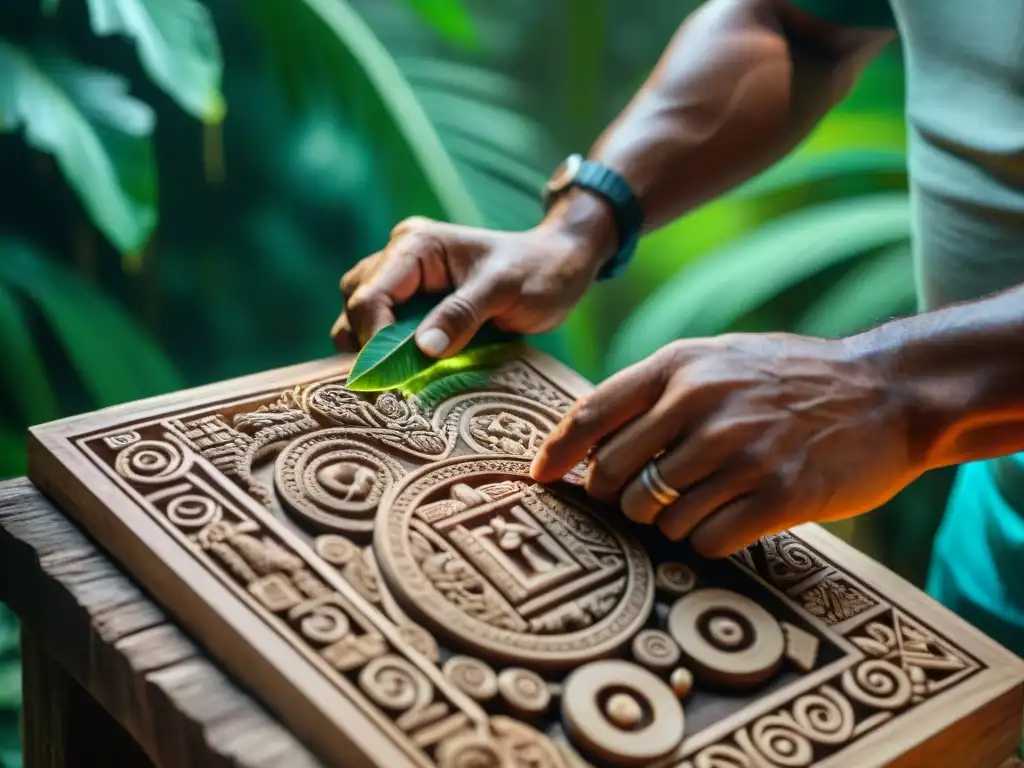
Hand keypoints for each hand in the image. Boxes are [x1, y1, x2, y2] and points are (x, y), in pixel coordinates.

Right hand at [331, 194, 616, 357]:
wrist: (561, 265)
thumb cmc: (539, 271)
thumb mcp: (506, 290)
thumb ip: (463, 315)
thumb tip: (423, 350)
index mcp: (416, 245)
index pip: (370, 296)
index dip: (373, 341)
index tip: (390, 383)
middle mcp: (400, 258)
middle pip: (356, 307)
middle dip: (369, 348)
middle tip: (393, 389)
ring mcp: (404, 280)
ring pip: (360, 319)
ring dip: (374, 353)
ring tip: (399, 385)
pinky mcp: (413, 302)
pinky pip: (383, 329)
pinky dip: (388, 354)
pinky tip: (407, 377)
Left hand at [530, 332, 919, 557]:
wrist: (885, 392)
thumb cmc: (787, 378)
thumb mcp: (716, 357)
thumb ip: (655, 388)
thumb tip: (585, 435)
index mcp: (681, 366)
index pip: (592, 414)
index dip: (557, 452)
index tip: (539, 479)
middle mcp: (704, 405)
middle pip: (615, 477)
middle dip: (616, 497)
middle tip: (640, 498)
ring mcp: (742, 451)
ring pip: (656, 515)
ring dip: (664, 522)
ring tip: (694, 505)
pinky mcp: (779, 495)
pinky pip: (705, 539)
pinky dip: (704, 540)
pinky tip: (724, 521)